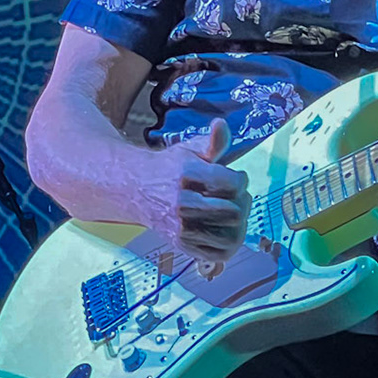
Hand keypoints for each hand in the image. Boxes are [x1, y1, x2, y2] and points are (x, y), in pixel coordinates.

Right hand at [137, 118, 249, 264]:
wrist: (136, 190)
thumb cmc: (169, 169)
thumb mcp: (190, 150)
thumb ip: (212, 141)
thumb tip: (221, 125)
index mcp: (186, 176)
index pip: (232, 184)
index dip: (241, 180)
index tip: (235, 178)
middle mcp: (182, 204)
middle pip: (233, 211)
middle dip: (242, 201)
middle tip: (236, 196)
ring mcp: (181, 227)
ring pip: (230, 235)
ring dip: (239, 223)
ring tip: (233, 211)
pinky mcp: (182, 244)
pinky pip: (219, 253)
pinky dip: (231, 243)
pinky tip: (227, 229)